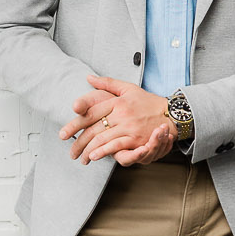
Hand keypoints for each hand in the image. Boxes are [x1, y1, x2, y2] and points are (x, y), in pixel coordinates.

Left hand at [60, 76, 176, 166]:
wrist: (171, 114)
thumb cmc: (148, 102)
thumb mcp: (128, 88)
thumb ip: (107, 83)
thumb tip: (88, 78)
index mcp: (117, 100)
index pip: (91, 111)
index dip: (76, 123)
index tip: (64, 133)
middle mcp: (121, 113)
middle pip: (93, 128)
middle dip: (78, 141)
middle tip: (69, 150)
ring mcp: (128, 126)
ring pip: (102, 139)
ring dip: (88, 150)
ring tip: (80, 157)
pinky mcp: (136, 138)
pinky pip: (116, 146)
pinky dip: (104, 152)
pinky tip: (95, 156)